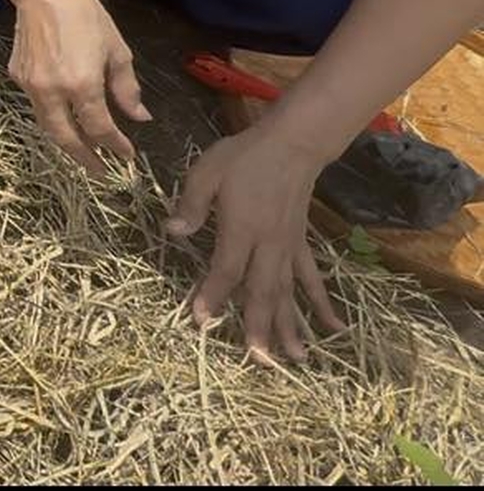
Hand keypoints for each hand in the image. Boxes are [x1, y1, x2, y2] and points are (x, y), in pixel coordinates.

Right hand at [9, 0, 152, 172]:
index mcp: (82, 85)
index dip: (115, 146)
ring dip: (68, 140)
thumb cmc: (85, 16)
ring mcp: (30, 86)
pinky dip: (53, 115)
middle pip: (67, 138)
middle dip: (85, 159)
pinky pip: (37, 105)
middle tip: (101, 171)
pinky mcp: (17, 77)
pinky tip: (65, 113)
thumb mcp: (116, 50)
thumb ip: (127, 89)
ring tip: (84, 149)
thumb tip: (138, 117)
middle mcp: (53, 91)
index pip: (100, 129)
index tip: (127, 156)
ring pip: (48, 125)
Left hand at [168, 125, 344, 362]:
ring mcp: (288, 247)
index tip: (201, 321)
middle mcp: (269, 244)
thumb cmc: (244, 156)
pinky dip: (322, 303)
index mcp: (242, 227)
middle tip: (258, 362)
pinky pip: (312, 278)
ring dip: (292, 326)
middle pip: (262, 291)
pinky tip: (334, 329)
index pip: (226, 269)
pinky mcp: (301, 244)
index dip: (213, 295)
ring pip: (289, 292)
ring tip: (296, 360)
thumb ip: (192, 204)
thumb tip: (172, 231)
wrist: (293, 144)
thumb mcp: (208, 172)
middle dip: (259, 327)